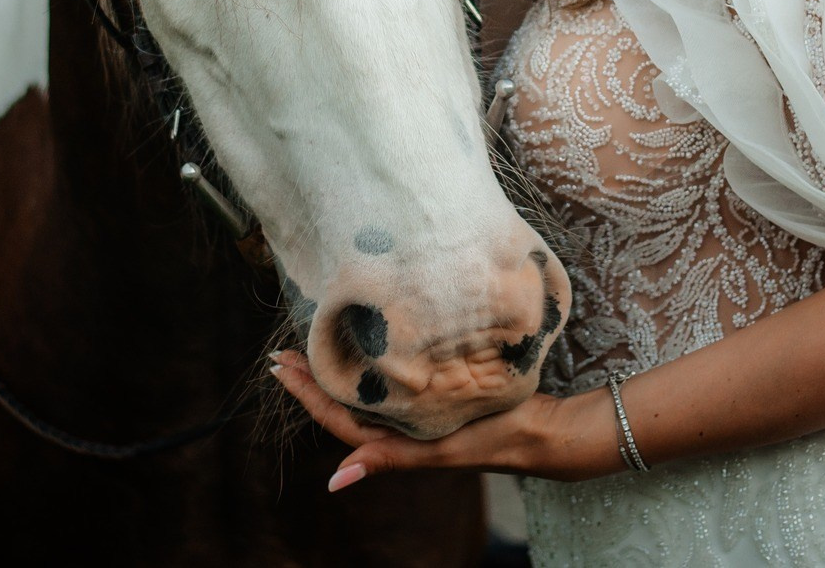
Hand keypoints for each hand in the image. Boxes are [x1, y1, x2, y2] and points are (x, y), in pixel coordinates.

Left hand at [267, 350, 617, 490]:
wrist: (545, 428)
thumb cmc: (494, 438)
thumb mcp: (439, 449)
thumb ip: (388, 459)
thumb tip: (333, 481)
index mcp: (396, 439)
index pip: (337, 416)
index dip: (307, 393)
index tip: (279, 365)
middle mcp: (402, 425)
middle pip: (344, 401)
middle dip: (311, 377)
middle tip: (281, 350)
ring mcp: (418, 411)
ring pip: (364, 391)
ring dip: (336, 370)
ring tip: (311, 343)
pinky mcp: (436, 395)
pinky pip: (391, 381)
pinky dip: (370, 364)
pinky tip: (364, 346)